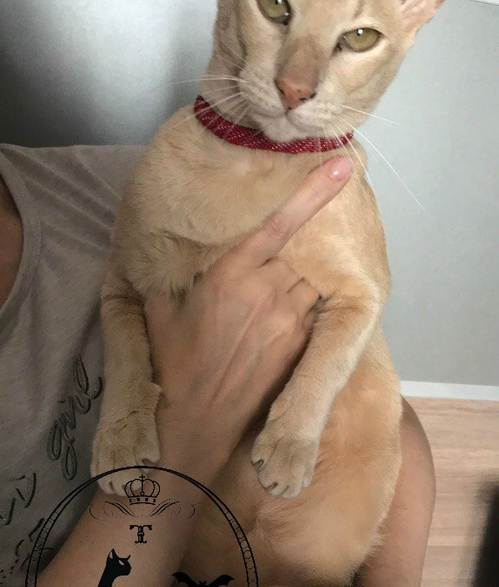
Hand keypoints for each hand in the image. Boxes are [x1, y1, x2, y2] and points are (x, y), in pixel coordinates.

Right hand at [144, 156, 352, 468]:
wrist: (198, 421)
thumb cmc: (175, 364)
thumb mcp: (161, 310)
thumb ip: (177, 274)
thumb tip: (178, 253)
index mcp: (232, 274)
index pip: (280, 223)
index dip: (314, 191)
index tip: (343, 165)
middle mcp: (268, 289)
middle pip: (299, 253)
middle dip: (293, 256)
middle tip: (275, 272)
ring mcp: (291, 319)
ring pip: (309, 283)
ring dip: (297, 284)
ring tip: (274, 302)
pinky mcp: (302, 346)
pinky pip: (312, 315)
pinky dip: (302, 312)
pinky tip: (279, 327)